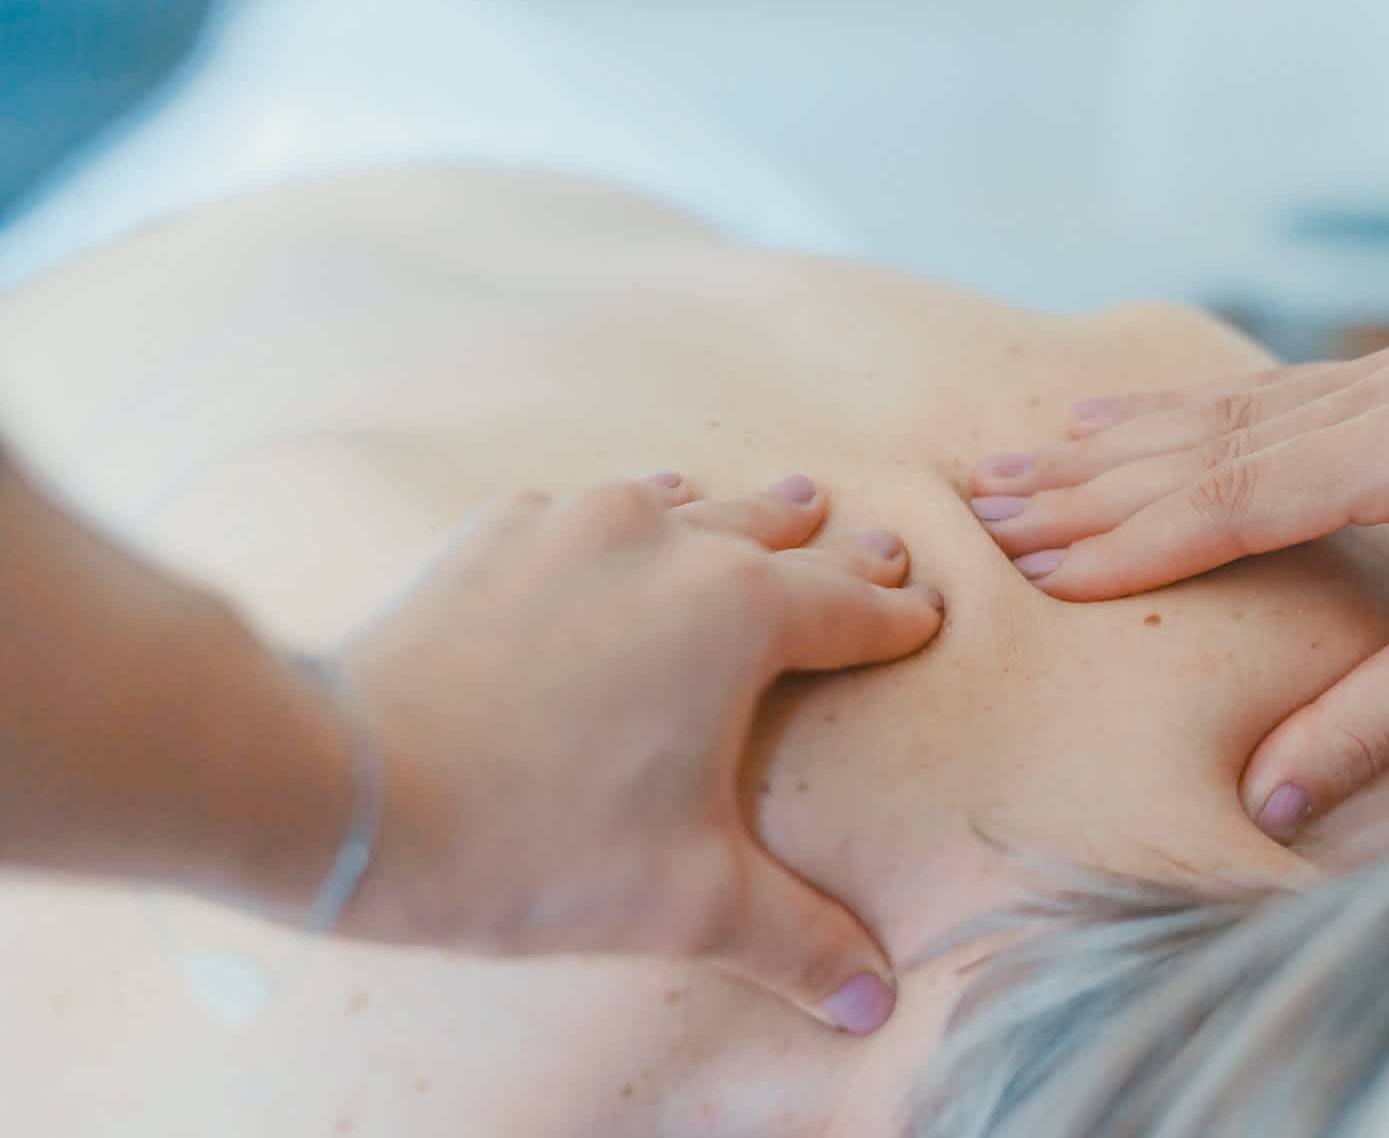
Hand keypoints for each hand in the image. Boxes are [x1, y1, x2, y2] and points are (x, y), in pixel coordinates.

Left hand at [324, 472, 942, 1032]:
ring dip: (735, 514)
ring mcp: (575, 524)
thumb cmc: (533, 842)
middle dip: (833, 548)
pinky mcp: (497, 533)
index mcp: (740, 613)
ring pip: (684, 501)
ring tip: (776, 504)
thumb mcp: (687, 902)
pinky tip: (619, 527)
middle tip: (875, 541)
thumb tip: (872, 1000)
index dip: (895, 616)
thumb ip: (796, 940)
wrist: (350, 788)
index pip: (850, 608)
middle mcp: (669, 541)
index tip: (925, 612)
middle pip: (778, 534)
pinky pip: (586, 507)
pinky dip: (626, 520)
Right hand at [970, 320, 1388, 838]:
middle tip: (989, 498)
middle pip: (1221, 437)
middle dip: (1097, 478)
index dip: (1135, 537)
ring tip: (1025, 454)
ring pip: (1240, 406)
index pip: (1244, 495)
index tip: (1040, 562)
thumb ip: (1368, 725)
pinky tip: (1122, 417)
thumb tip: (1267, 802)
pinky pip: (1278, 392)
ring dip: (1127, 438)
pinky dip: (1193, 416)